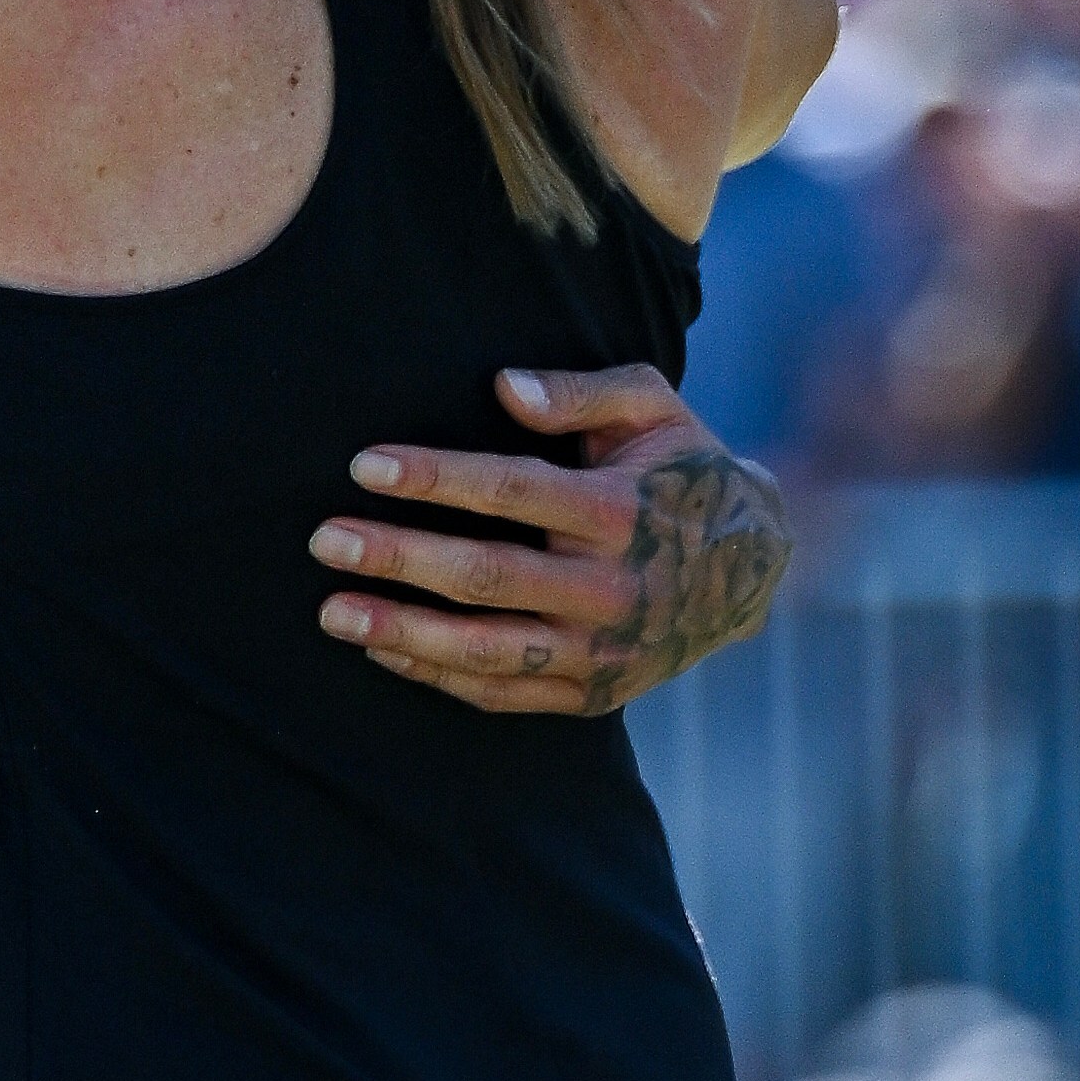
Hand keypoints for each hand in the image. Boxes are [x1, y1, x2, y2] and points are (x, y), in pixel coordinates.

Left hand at [306, 364, 790, 715]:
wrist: (754, 566)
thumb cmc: (680, 465)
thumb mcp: (651, 405)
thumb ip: (580, 391)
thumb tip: (504, 386)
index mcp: (621, 510)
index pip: (512, 490)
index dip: (435, 478)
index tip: (364, 465)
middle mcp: (611, 589)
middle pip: (487, 576)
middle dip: (399, 558)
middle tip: (325, 540)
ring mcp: (603, 650)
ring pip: (488, 650)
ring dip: (404, 632)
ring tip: (333, 610)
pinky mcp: (595, 692)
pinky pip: (506, 693)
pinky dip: (440, 678)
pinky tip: (383, 651)